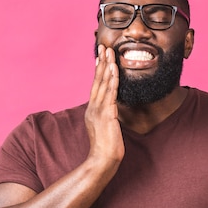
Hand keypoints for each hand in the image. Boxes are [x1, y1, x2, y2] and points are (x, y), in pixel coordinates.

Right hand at [85, 44, 124, 166]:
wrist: (102, 160)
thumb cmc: (106, 148)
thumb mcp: (106, 128)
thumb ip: (107, 117)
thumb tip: (112, 111)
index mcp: (92, 110)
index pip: (96, 86)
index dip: (98, 70)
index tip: (100, 57)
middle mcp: (93, 108)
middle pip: (97, 80)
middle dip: (101, 62)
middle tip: (104, 47)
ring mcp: (99, 110)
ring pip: (103, 84)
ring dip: (107, 66)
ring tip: (110, 52)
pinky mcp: (107, 115)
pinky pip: (110, 93)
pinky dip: (112, 80)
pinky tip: (114, 70)